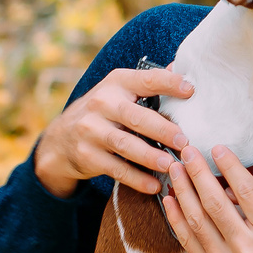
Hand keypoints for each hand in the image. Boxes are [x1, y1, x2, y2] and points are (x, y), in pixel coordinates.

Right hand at [31, 66, 192, 197]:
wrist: (61, 137)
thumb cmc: (103, 111)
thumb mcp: (119, 90)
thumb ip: (148, 83)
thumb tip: (181, 68)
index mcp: (117, 83)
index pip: (145, 79)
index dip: (168, 83)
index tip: (191, 90)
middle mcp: (101, 103)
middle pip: (135, 117)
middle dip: (162, 129)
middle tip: (184, 141)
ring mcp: (91, 130)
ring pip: (125, 144)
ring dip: (150, 156)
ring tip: (171, 164)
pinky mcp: (87, 155)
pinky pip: (116, 169)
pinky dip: (136, 179)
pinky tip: (154, 185)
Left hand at [164, 146, 252, 252]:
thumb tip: (228, 179)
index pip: (248, 193)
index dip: (230, 168)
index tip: (217, 148)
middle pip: (217, 205)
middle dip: (199, 174)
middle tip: (188, 152)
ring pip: (198, 221)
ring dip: (183, 191)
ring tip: (176, 169)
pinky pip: (189, 242)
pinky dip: (176, 218)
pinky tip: (171, 197)